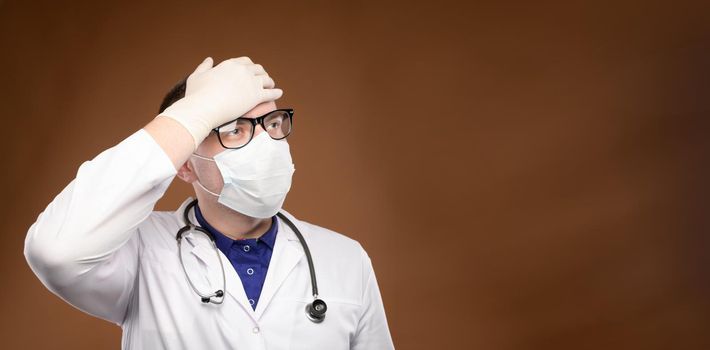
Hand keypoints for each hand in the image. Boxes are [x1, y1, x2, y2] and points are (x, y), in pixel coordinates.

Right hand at [158, 56, 282, 148]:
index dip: (249, 67)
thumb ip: (204, 66)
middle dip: (261, 74)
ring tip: (271, 86)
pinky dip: (276, 93)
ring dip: (270, 82)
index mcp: (230, 64)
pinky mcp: (256, 96)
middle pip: (258, 69)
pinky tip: (279, 94)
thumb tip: (209, 59)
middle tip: (262, 79)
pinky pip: (271, 93)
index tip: (250, 72)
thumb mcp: (197, 76)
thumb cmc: (197, 95)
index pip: (244, 62)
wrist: (203, 107)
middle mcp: (243, 70)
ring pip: (267, 79)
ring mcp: (251, 82)